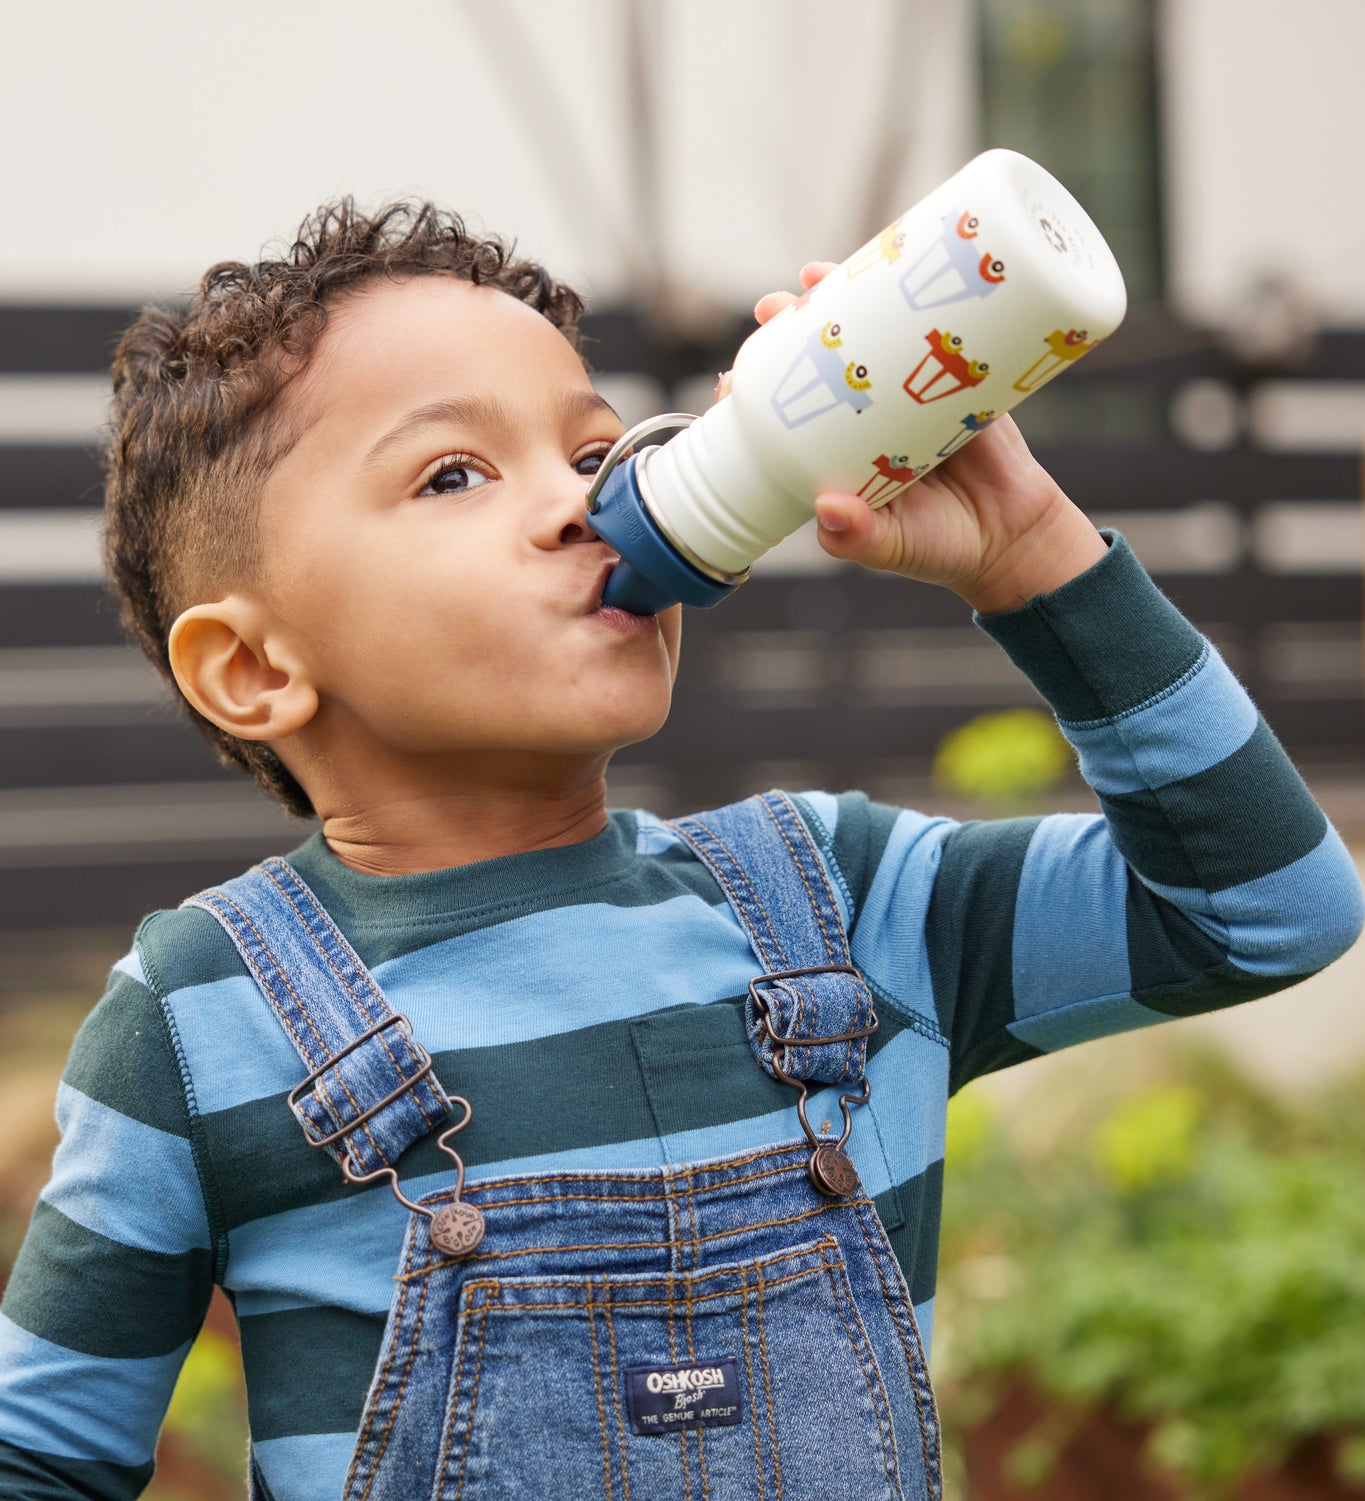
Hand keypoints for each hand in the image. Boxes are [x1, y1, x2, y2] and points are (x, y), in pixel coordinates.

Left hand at [728, 262, 1107, 613]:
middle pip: (820, 362)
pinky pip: (926, 329)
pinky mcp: (954, 377)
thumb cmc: (943, 548)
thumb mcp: (894, 546)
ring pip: (866, 336)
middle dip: (790, 331)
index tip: (732, 378)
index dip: (756, 393)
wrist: (1016, 536)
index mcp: (837, 457)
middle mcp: (866, 419)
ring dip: (837, 299)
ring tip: (813, 276)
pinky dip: (903, 297)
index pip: (785, 418)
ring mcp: (908, 393)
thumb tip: (827, 512)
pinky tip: (885, 263)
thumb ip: (859, 538)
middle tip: (774, 307)